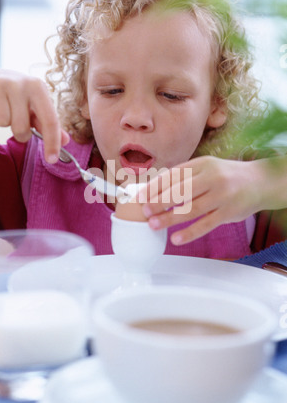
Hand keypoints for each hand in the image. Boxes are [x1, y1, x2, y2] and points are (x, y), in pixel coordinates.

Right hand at [0, 69, 69, 162]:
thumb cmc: (15, 96)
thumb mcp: (33, 106)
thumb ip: (47, 124)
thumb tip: (66, 141)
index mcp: (37, 87)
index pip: (50, 120)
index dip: (52, 142)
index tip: (52, 159)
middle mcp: (21, 84)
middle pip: (23, 128)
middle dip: (20, 133)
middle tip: (16, 120)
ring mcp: (1, 85)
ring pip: (4, 123)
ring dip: (4, 122)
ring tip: (3, 110)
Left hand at [139, 156, 269, 244]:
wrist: (261, 182)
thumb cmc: (227, 176)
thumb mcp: (207, 168)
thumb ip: (185, 177)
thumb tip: (155, 189)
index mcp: (202, 164)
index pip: (173, 175)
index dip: (155, 187)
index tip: (140, 196)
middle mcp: (212, 177)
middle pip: (180, 191)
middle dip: (159, 201)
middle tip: (144, 211)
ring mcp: (221, 195)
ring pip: (190, 209)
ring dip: (169, 218)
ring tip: (154, 225)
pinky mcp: (228, 213)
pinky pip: (206, 224)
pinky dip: (189, 233)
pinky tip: (176, 238)